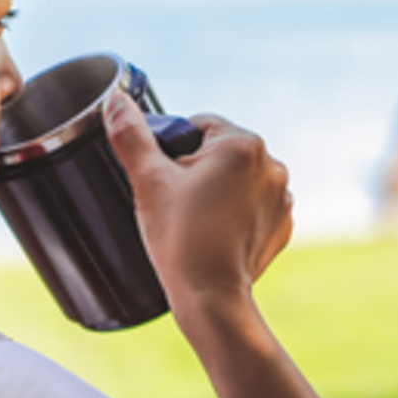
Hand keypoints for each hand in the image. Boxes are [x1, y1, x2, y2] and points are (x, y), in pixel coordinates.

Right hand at [104, 92, 292, 306]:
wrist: (211, 297)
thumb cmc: (181, 238)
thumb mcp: (147, 181)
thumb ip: (130, 136)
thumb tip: (115, 101)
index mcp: (242, 143)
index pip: (198, 125)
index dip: (173, 148)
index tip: (164, 177)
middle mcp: (272, 165)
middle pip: (219, 152)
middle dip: (196, 170)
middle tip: (175, 201)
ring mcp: (282, 198)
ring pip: (237, 179)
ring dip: (218, 190)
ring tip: (195, 220)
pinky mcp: (282, 225)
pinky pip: (254, 207)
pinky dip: (236, 215)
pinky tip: (216, 232)